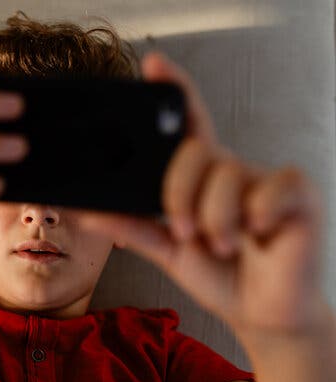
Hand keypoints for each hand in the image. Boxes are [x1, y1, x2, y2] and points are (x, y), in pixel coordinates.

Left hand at [80, 51, 328, 337]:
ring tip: (222, 247)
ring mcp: (264, 179)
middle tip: (182, 232)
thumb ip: (131, 228)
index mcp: (199, 177)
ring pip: (226, 173)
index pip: (186, 124)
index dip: (174, 90)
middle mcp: (230, 170)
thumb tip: (87, 213)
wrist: (259, 312)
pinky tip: (259, 233)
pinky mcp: (298, 194)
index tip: (153, 65)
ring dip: (215, 219)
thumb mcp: (165, 249)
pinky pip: (272, 187)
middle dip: (179, 194)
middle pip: (195, 150)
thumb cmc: (216, 274)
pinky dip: (256, 214)